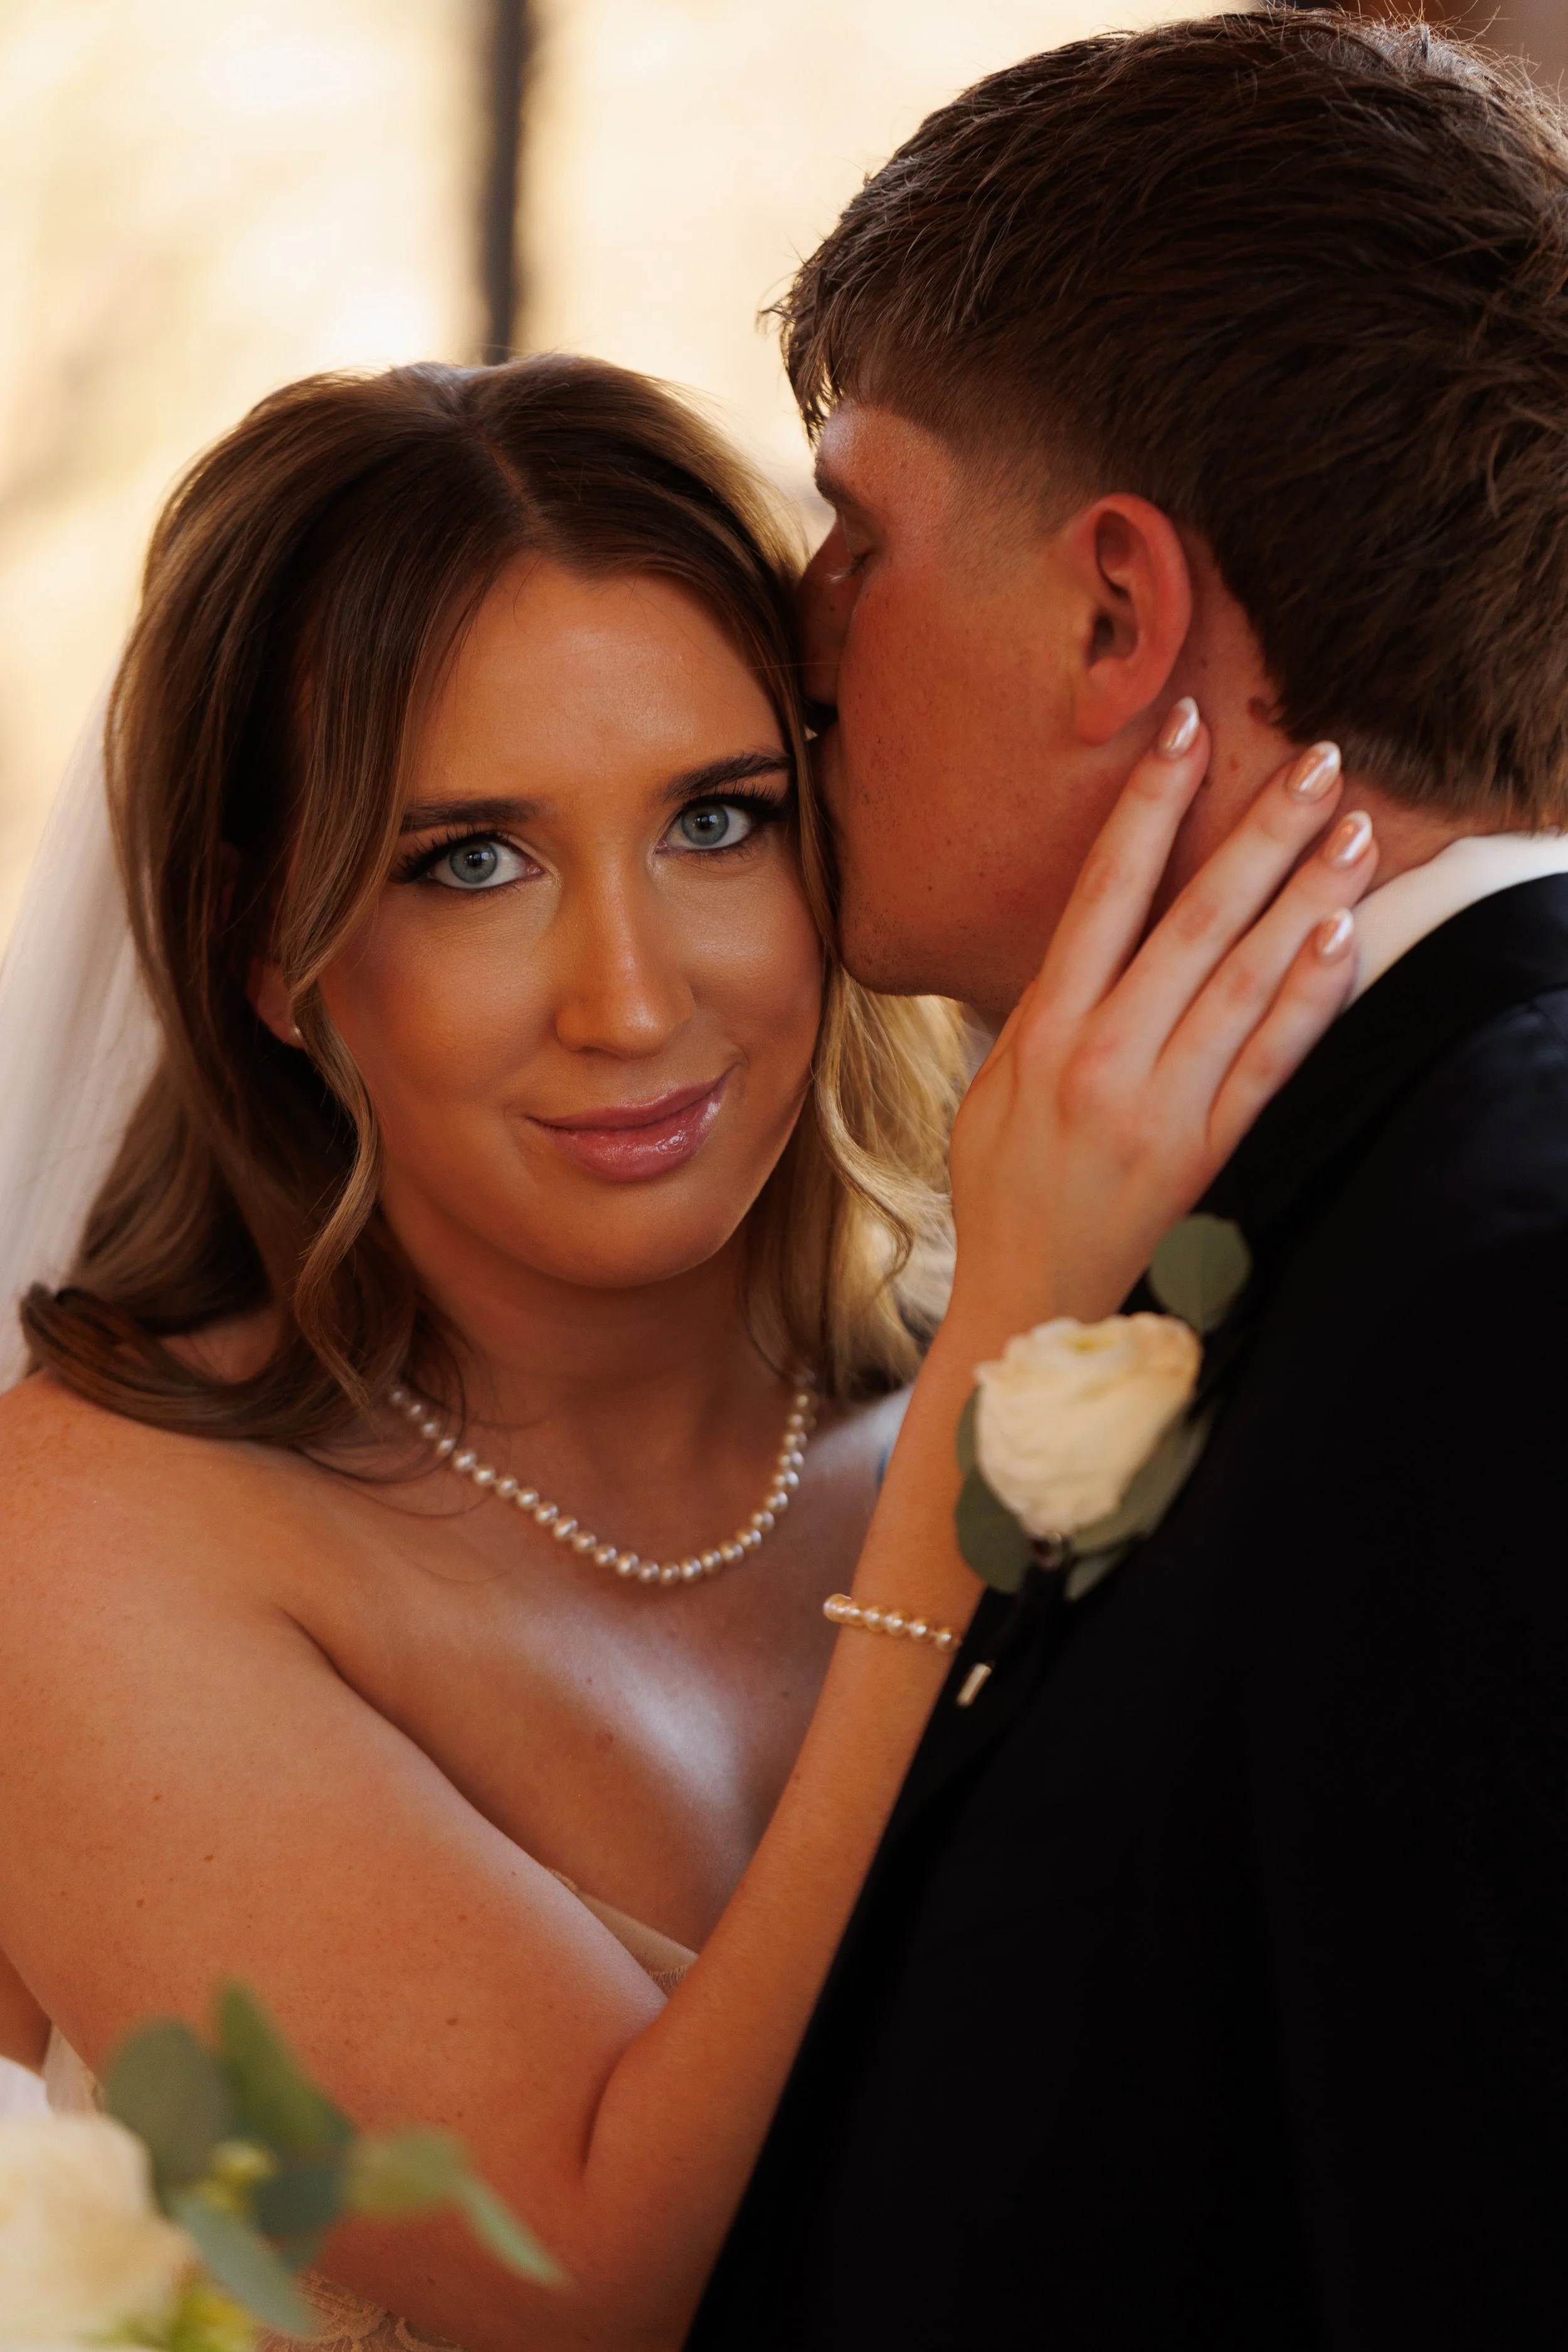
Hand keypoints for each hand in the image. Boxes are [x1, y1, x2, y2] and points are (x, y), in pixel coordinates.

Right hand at [945, 702, 1375, 1344]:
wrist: (1025, 1304)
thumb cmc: (1004, 1193)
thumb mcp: (991, 1092)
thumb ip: (1041, 1013)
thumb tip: (1089, 939)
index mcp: (1041, 1033)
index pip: (1103, 894)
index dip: (1149, 806)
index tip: (1188, 732)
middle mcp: (1102, 1060)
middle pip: (1193, 922)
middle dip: (1258, 833)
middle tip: (1314, 760)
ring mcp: (1161, 1108)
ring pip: (1244, 981)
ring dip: (1304, 896)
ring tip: (1353, 829)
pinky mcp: (1208, 1155)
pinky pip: (1270, 1064)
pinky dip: (1309, 1000)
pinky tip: (1342, 939)